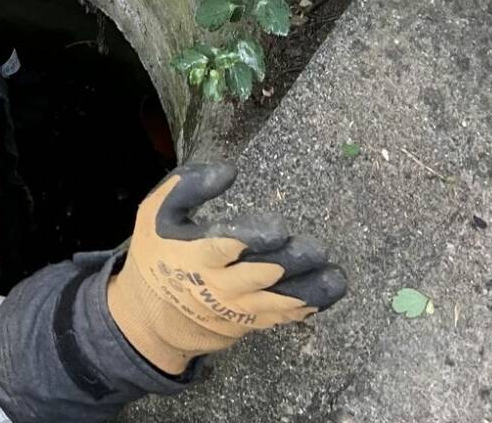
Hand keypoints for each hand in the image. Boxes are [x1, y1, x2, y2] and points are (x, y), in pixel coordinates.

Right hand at [106, 163, 346, 373]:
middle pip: (259, 276)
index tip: (277, 229)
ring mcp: (237, 308)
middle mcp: (218, 285)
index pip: (225, 246)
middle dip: (289, 263)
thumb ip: (188, 185)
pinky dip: (306, 307)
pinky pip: (281, 317)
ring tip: (335, 278)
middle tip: (316, 250)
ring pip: (277, 301)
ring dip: (308, 290)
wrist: (156, 309)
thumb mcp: (158, 211)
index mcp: (194, 254)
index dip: (252, 238)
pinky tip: (328, 293)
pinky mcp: (250, 321)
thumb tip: (229, 171)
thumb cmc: (161, 248)